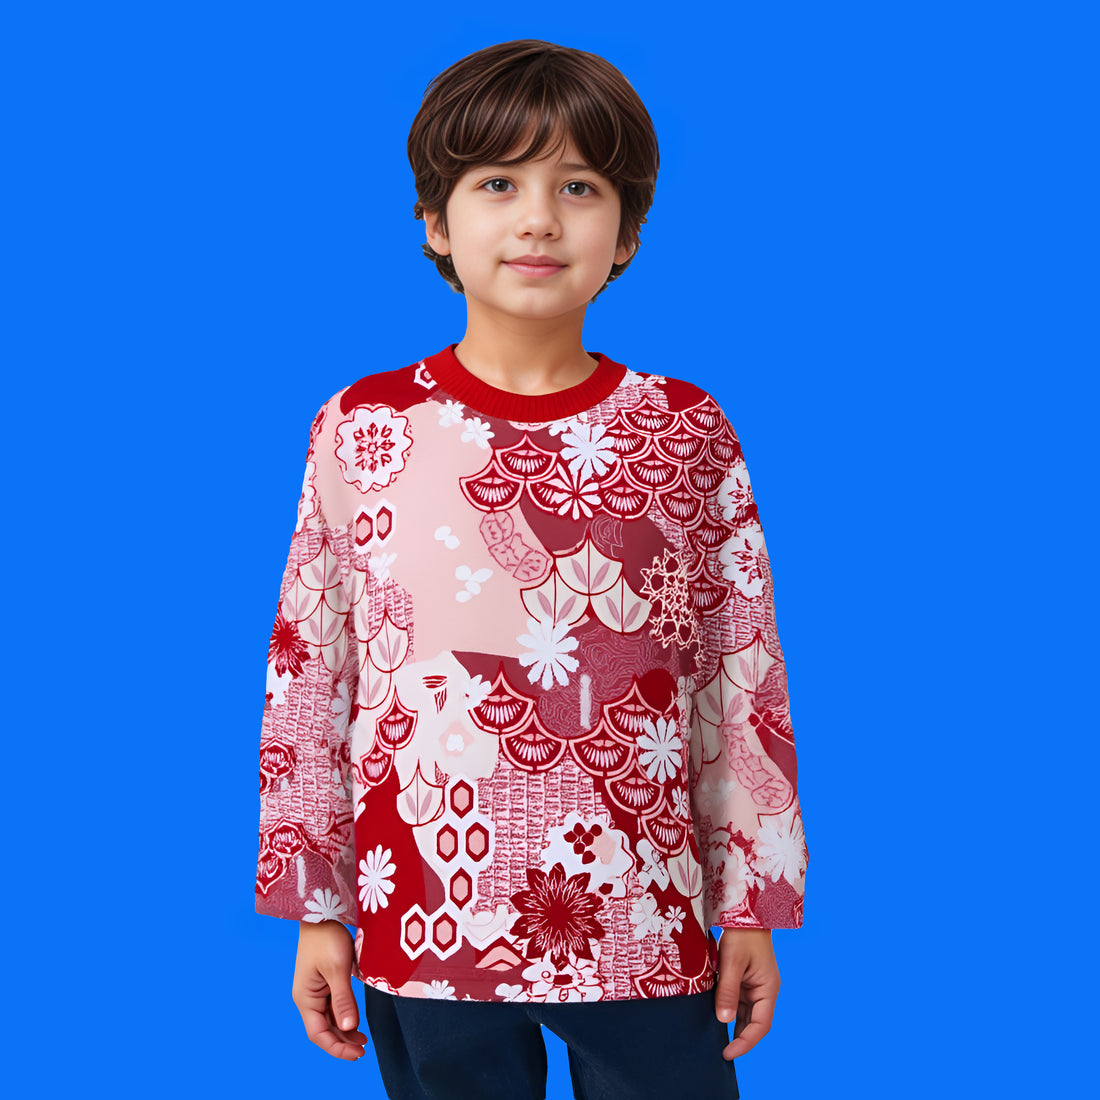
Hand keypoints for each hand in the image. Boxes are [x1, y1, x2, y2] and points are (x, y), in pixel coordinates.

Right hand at [292, 920, 367, 1060]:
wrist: (322, 910)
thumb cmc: (327, 936)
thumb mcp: (338, 968)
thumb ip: (343, 999)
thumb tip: (349, 1026)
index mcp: (305, 998)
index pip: (319, 1034)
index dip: (337, 1047)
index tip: (358, 1053)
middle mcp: (308, 997)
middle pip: (324, 1029)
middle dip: (342, 1041)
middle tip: (364, 1048)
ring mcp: (315, 989)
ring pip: (329, 1018)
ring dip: (344, 1030)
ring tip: (363, 1039)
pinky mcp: (324, 981)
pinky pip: (332, 1005)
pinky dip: (344, 1015)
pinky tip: (355, 1019)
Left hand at [714, 928, 779, 1059]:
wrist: (742, 911)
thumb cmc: (742, 934)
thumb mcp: (732, 962)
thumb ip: (727, 991)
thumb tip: (723, 1020)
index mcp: (768, 989)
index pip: (760, 1025)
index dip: (745, 1042)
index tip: (728, 1053)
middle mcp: (763, 990)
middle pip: (753, 1022)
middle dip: (738, 1037)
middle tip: (718, 1051)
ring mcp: (753, 985)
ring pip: (743, 1012)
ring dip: (731, 1024)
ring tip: (714, 1038)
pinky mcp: (743, 979)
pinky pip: (736, 1000)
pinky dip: (727, 1009)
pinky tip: (713, 1016)